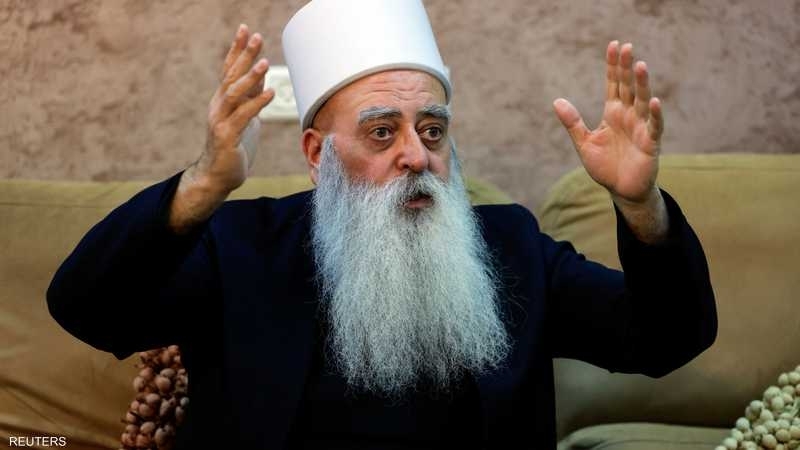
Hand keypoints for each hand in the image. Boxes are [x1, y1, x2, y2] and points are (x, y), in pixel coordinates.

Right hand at [194, 23, 274, 193]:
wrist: (217, 176)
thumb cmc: (233, 146)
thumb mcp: (245, 117)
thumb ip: (250, 97)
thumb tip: (261, 75)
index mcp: (222, 100)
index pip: (228, 69)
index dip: (237, 49)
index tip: (246, 30)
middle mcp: (218, 106)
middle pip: (230, 75)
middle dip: (243, 55)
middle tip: (256, 37)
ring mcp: (220, 120)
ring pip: (233, 93)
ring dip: (249, 77)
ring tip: (264, 63)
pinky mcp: (226, 136)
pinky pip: (242, 116)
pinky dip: (256, 103)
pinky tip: (270, 93)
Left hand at [553, 41, 663, 204]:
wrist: (621, 190)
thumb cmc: (605, 166)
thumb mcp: (584, 142)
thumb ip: (572, 122)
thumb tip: (556, 101)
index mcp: (612, 113)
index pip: (613, 84)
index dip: (613, 66)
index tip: (613, 45)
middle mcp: (628, 116)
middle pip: (628, 87)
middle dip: (626, 68)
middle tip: (626, 47)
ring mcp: (640, 128)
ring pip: (642, 102)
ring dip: (641, 84)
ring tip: (640, 65)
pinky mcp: (650, 143)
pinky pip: (654, 126)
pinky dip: (654, 114)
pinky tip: (654, 101)